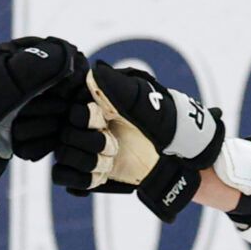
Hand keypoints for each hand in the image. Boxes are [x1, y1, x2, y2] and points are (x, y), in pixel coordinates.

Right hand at [51, 62, 224, 222]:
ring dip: (85, 161)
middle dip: (88, 142)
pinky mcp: (91, 173)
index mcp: (102, 100)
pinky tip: (99, 176)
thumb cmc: (175, 129)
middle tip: (113, 147)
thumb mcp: (154, 107)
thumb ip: (123, 90)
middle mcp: (93, 123)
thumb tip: (94, 71)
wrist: (188, 164)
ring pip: (62, 154)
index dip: (85, 117)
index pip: (72, 105)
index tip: (103, 120)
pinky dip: (78, 177)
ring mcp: (91, 148)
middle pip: (63, 131)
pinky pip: (64, 176)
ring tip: (109, 162)